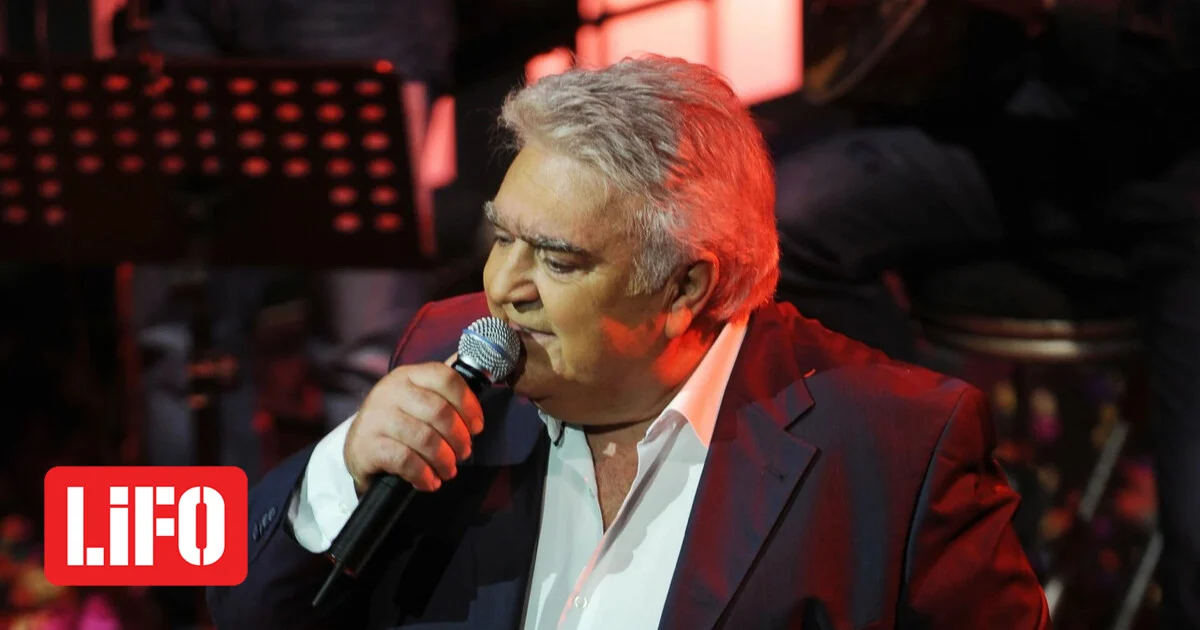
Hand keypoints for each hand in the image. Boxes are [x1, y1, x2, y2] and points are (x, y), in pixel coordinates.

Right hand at [344, 355, 484, 495]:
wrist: (359, 449)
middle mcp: (390, 391)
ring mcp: (376, 417)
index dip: (468, 403)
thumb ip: (446, 388)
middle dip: (459, 437)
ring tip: (448, 470)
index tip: (476, 426)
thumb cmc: (400, 423)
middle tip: (463, 453)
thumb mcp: (419, 399)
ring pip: (424, 437)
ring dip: (444, 459)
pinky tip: (429, 481)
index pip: (445, 378)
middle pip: (438, 411)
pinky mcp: (366, 445)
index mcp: (409, 375)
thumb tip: (484, 370)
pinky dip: (424, 474)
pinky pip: (405, 460)